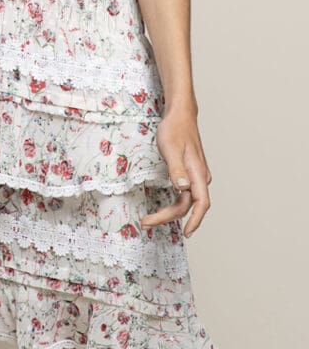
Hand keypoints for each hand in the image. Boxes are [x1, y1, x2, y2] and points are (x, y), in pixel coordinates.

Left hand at [140, 110, 212, 237]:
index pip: (201, 204)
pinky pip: (184, 195)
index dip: (195, 221)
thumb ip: (177, 170)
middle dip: (169, 217)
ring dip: (170, 212)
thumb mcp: (171, 148)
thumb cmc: (175, 129)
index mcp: (199, 173)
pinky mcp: (190, 174)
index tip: (186, 233)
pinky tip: (164, 209)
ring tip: (151, 219)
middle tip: (147, 222)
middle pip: (188, 205)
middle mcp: (200, 177)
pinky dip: (174, 204)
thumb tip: (183, 189)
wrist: (180, 115)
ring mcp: (196, 176)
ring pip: (186, 201)